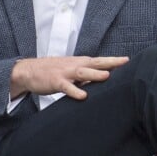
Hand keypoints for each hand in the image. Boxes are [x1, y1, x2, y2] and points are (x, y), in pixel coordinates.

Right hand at [10, 55, 129, 100]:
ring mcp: (65, 73)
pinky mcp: (55, 81)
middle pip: (95, 62)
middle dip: (110, 62)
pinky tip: (82, 96)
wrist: (28, 71)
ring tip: (107, 76)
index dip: (113, 60)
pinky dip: (74, 91)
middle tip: (124, 62)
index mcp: (80, 62)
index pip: (100, 60)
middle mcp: (75, 65)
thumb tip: (102, 80)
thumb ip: (87, 75)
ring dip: (94, 74)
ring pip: (82, 73)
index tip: (127, 60)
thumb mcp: (72, 70)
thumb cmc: (53, 71)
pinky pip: (66, 87)